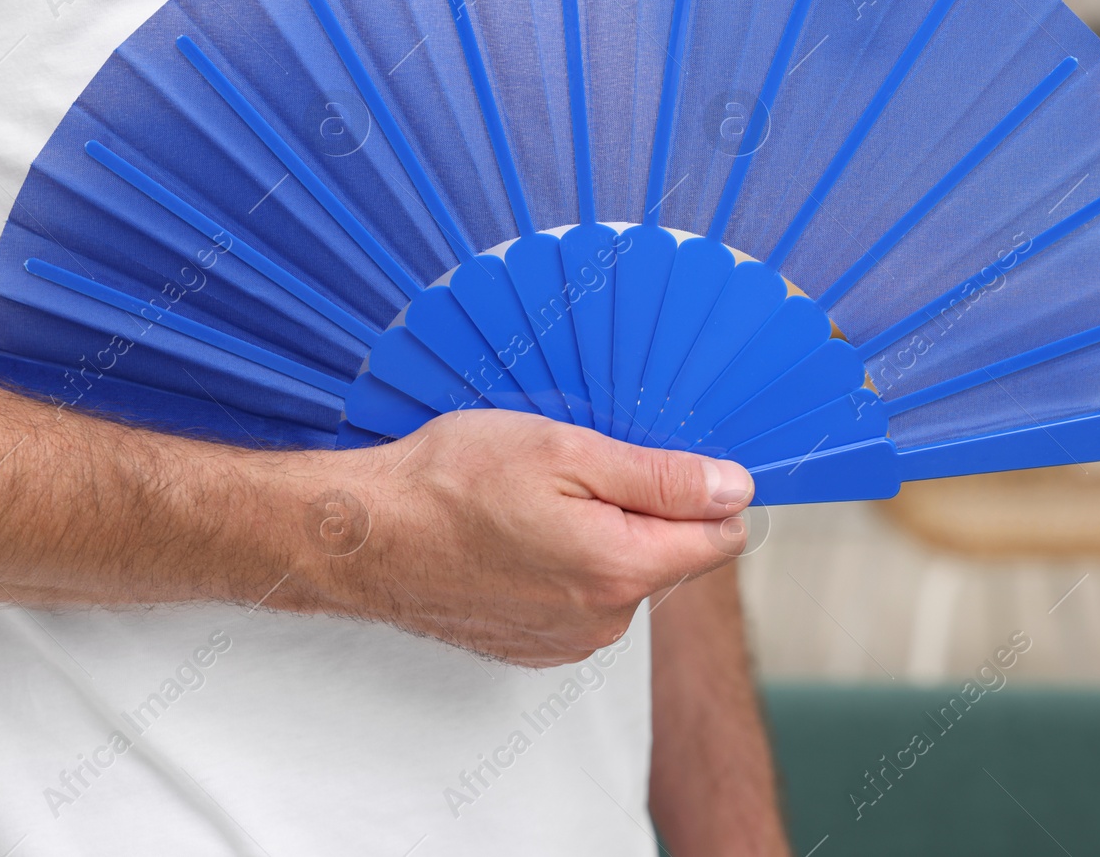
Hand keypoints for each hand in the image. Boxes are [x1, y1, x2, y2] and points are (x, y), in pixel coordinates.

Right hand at [295, 409, 753, 665]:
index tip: (659, 459)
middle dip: (644, 511)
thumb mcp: (566, 451)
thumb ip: (662, 478)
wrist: (364, 536)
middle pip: (671, 557)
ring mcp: (567, 642)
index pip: (721, 537)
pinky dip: (563, 567)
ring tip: (534, 501)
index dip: (703, 489)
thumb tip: (735, 489)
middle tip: (578, 470)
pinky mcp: (533, 648)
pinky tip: (516, 536)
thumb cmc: (452, 482)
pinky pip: (581, 602)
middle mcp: (604, 622)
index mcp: (622, 570)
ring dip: (601, 538)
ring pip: (623, 578)